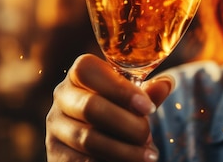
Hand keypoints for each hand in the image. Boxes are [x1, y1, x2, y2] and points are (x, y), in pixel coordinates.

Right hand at [45, 54, 173, 161]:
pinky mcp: (55, 155)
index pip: (87, 69)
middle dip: (126, 124)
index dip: (119, 88)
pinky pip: (81, 161)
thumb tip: (167, 84)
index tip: (147, 107)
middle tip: (148, 135)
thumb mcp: (130, 102)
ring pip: (88, 139)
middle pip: (91, 107)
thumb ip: (146, 94)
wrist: (92, 144)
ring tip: (148, 156)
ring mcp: (55, 127)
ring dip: (124, 150)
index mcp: (78, 75)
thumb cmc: (115, 113)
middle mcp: (61, 97)